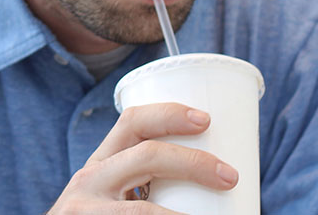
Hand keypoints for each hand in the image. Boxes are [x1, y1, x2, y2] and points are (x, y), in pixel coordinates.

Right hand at [47, 103, 238, 213]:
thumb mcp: (107, 194)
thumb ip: (142, 182)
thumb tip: (211, 177)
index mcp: (101, 163)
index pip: (132, 121)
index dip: (170, 113)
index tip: (206, 120)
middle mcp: (90, 180)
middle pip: (147, 155)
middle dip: (194, 161)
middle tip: (229, 176)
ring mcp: (87, 210)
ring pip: (146, 210)